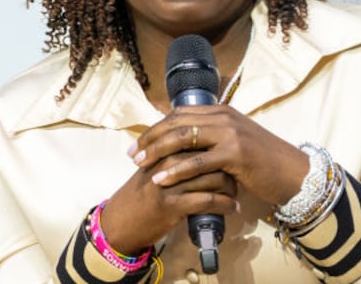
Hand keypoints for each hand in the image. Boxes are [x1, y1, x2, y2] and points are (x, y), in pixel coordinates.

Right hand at [99, 150, 238, 253]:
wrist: (120, 222)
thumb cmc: (138, 196)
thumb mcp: (152, 168)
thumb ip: (170, 154)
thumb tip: (199, 146)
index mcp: (162, 150)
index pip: (196, 138)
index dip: (217, 144)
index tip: (231, 153)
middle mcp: (166, 162)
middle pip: (208, 154)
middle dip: (229, 163)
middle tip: (240, 172)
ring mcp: (169, 183)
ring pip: (211, 176)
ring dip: (230, 186)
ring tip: (237, 192)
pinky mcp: (173, 205)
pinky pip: (207, 200)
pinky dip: (225, 204)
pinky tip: (233, 208)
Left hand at [131, 105, 310, 209]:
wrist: (292, 172)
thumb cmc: (262, 162)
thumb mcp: (235, 142)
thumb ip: (212, 137)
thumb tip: (183, 142)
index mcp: (221, 111)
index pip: (179, 113)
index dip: (155, 127)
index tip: (139, 142)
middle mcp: (223, 116)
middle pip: (176, 122)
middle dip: (150, 138)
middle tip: (133, 155)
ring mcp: (230, 133)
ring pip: (183, 138)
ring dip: (157, 151)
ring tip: (141, 165)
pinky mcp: (235, 153)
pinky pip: (197, 161)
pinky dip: (176, 170)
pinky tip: (161, 178)